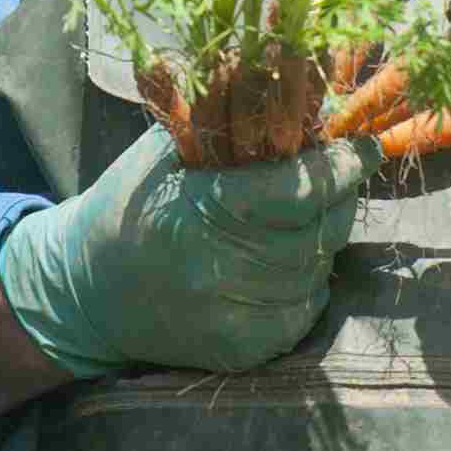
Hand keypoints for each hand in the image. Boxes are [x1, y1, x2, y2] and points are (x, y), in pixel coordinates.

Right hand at [0, 127, 382, 378]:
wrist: (85, 291)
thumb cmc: (130, 203)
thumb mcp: (171, 149)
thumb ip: (235, 125)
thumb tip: (306, 98)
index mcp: (203, 211)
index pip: (300, 188)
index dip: (342, 164)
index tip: (365, 144)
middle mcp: (222, 272)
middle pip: (320, 228)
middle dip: (339, 195)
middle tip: (339, 173)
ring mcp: (235, 318)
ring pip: (318, 268)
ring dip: (321, 236)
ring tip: (299, 214)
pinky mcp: (243, 352)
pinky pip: (306, 307)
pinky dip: (307, 278)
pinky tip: (281, 257)